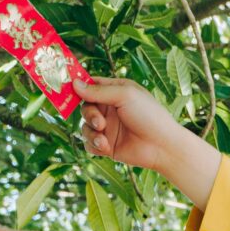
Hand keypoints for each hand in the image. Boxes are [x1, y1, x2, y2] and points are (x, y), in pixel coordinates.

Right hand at [77, 77, 210, 191]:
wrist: (161, 147)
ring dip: (91, 132)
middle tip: (100, 122)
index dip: (79, 86)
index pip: (91, 85)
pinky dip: (94, 145)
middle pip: (85, 107)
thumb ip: (98, 91)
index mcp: (115, 91)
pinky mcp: (106, 146)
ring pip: (84, 127)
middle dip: (89, 114)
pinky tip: (105, 147)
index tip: (68, 88)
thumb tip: (74, 84)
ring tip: (103, 137)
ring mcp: (108, 127)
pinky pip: (88, 144)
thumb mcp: (124, 95)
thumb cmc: (149, 115)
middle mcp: (110, 109)